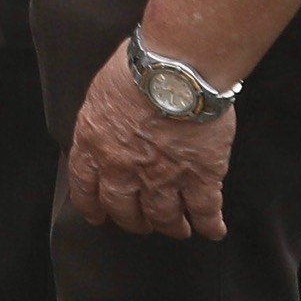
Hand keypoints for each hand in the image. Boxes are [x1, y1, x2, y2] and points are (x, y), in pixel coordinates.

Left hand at [65, 45, 233, 240]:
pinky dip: (211, 225)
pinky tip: (214, 230)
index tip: (98, 216)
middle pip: (124, 209)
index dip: (92, 206)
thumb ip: (103, 119)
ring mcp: (162, 177)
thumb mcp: (102, 94)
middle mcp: (124, 168)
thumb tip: (110, 126)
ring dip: (171, 227)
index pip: (85, 186)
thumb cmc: (138, 70)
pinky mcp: (200, 176)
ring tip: (179, 229)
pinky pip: (205, 210)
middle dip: (133, 221)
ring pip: (164, 217)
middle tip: (142, 224)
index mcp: (95, 144)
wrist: (174, 71)